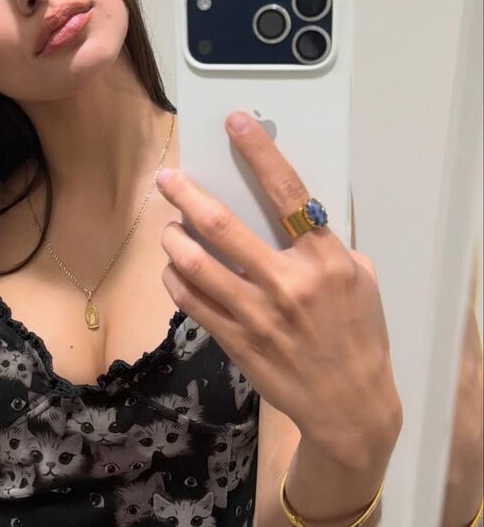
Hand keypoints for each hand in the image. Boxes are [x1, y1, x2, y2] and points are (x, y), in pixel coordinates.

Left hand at [156, 110, 401, 467]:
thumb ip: (325, 247)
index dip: (259, 152)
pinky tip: (173, 270)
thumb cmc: (358, 337)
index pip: (287, 193)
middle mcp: (286, 283)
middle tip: (168, 179)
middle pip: (223, 226)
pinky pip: (191, 302)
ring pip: (195, 265)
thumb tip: (290, 217)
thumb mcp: (360, 282)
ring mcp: (255, 314)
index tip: (235, 123)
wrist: (347, 404)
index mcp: (324, 260)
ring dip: (173, 240)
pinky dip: (176, 280)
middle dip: (187, 195)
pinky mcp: (234, 340)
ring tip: (167, 229)